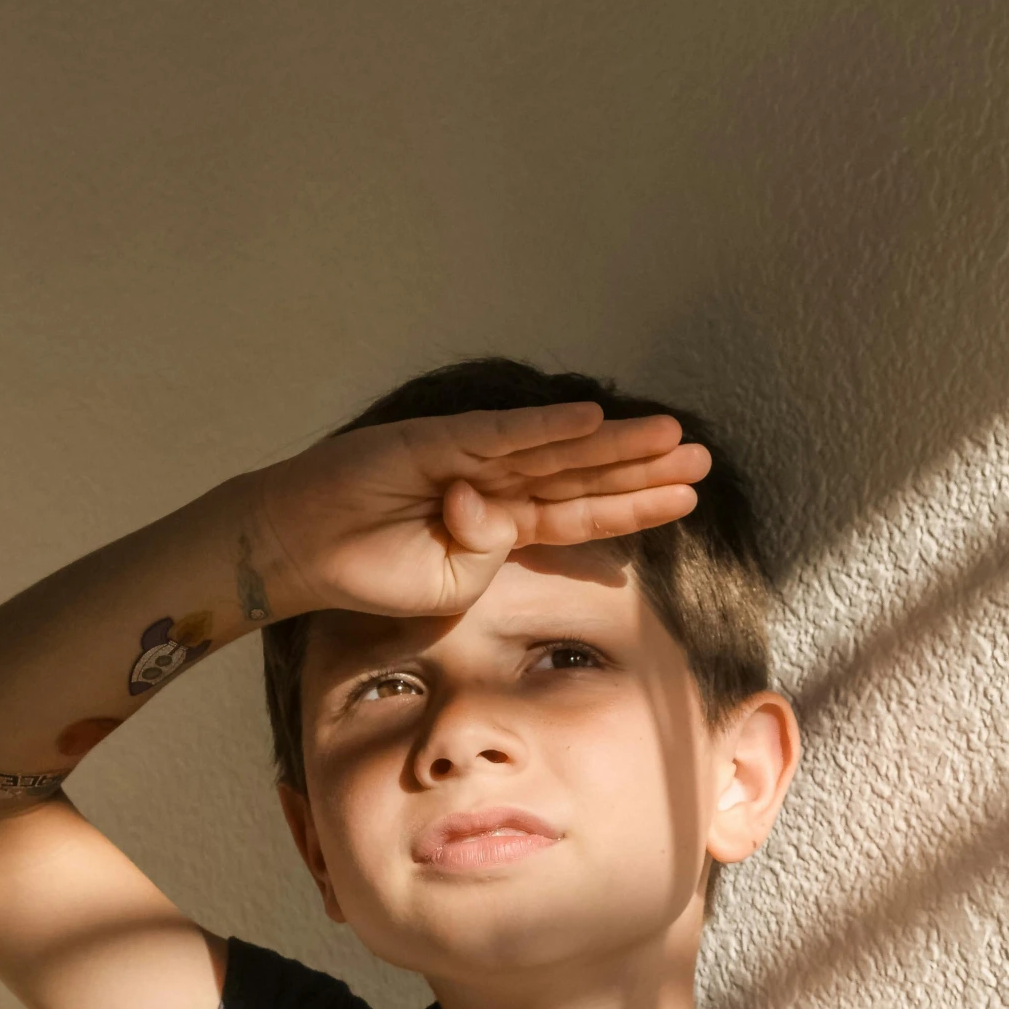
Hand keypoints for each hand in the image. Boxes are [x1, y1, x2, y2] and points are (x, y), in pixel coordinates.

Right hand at [248, 402, 709, 624]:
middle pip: (584, 474)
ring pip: (556, 450)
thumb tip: (496, 508)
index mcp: (504, 526)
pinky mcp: (437, 440)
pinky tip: (591, 420)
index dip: (634, 506)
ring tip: (671, 437)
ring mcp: (470, 456)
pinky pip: (501, 435)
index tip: (686, 499)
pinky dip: (544, 428)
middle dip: (644, 468)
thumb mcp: (449, 589)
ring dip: (614, 444)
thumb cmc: (372, 571)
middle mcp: (497, 483)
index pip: (582, 513)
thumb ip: (487, 554)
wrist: (305, 548)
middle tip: (703, 457)